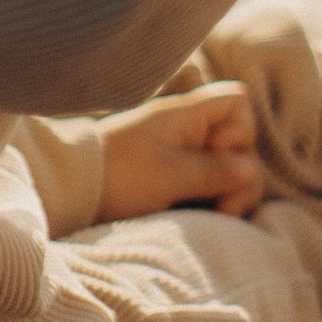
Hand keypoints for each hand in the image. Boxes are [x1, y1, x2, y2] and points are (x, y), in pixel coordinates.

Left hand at [94, 79, 264, 224]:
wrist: (71, 191)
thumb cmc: (117, 176)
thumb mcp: (167, 175)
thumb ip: (212, 171)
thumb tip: (250, 170)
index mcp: (187, 117)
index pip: (237, 103)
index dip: (238, 129)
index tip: (214, 152)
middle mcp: (190, 134)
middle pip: (240, 144)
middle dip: (240, 175)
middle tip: (222, 205)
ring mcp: (184, 159)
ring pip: (230, 170)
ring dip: (231, 193)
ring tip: (218, 215)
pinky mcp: (178, 183)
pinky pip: (212, 187)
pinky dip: (216, 202)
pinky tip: (208, 217)